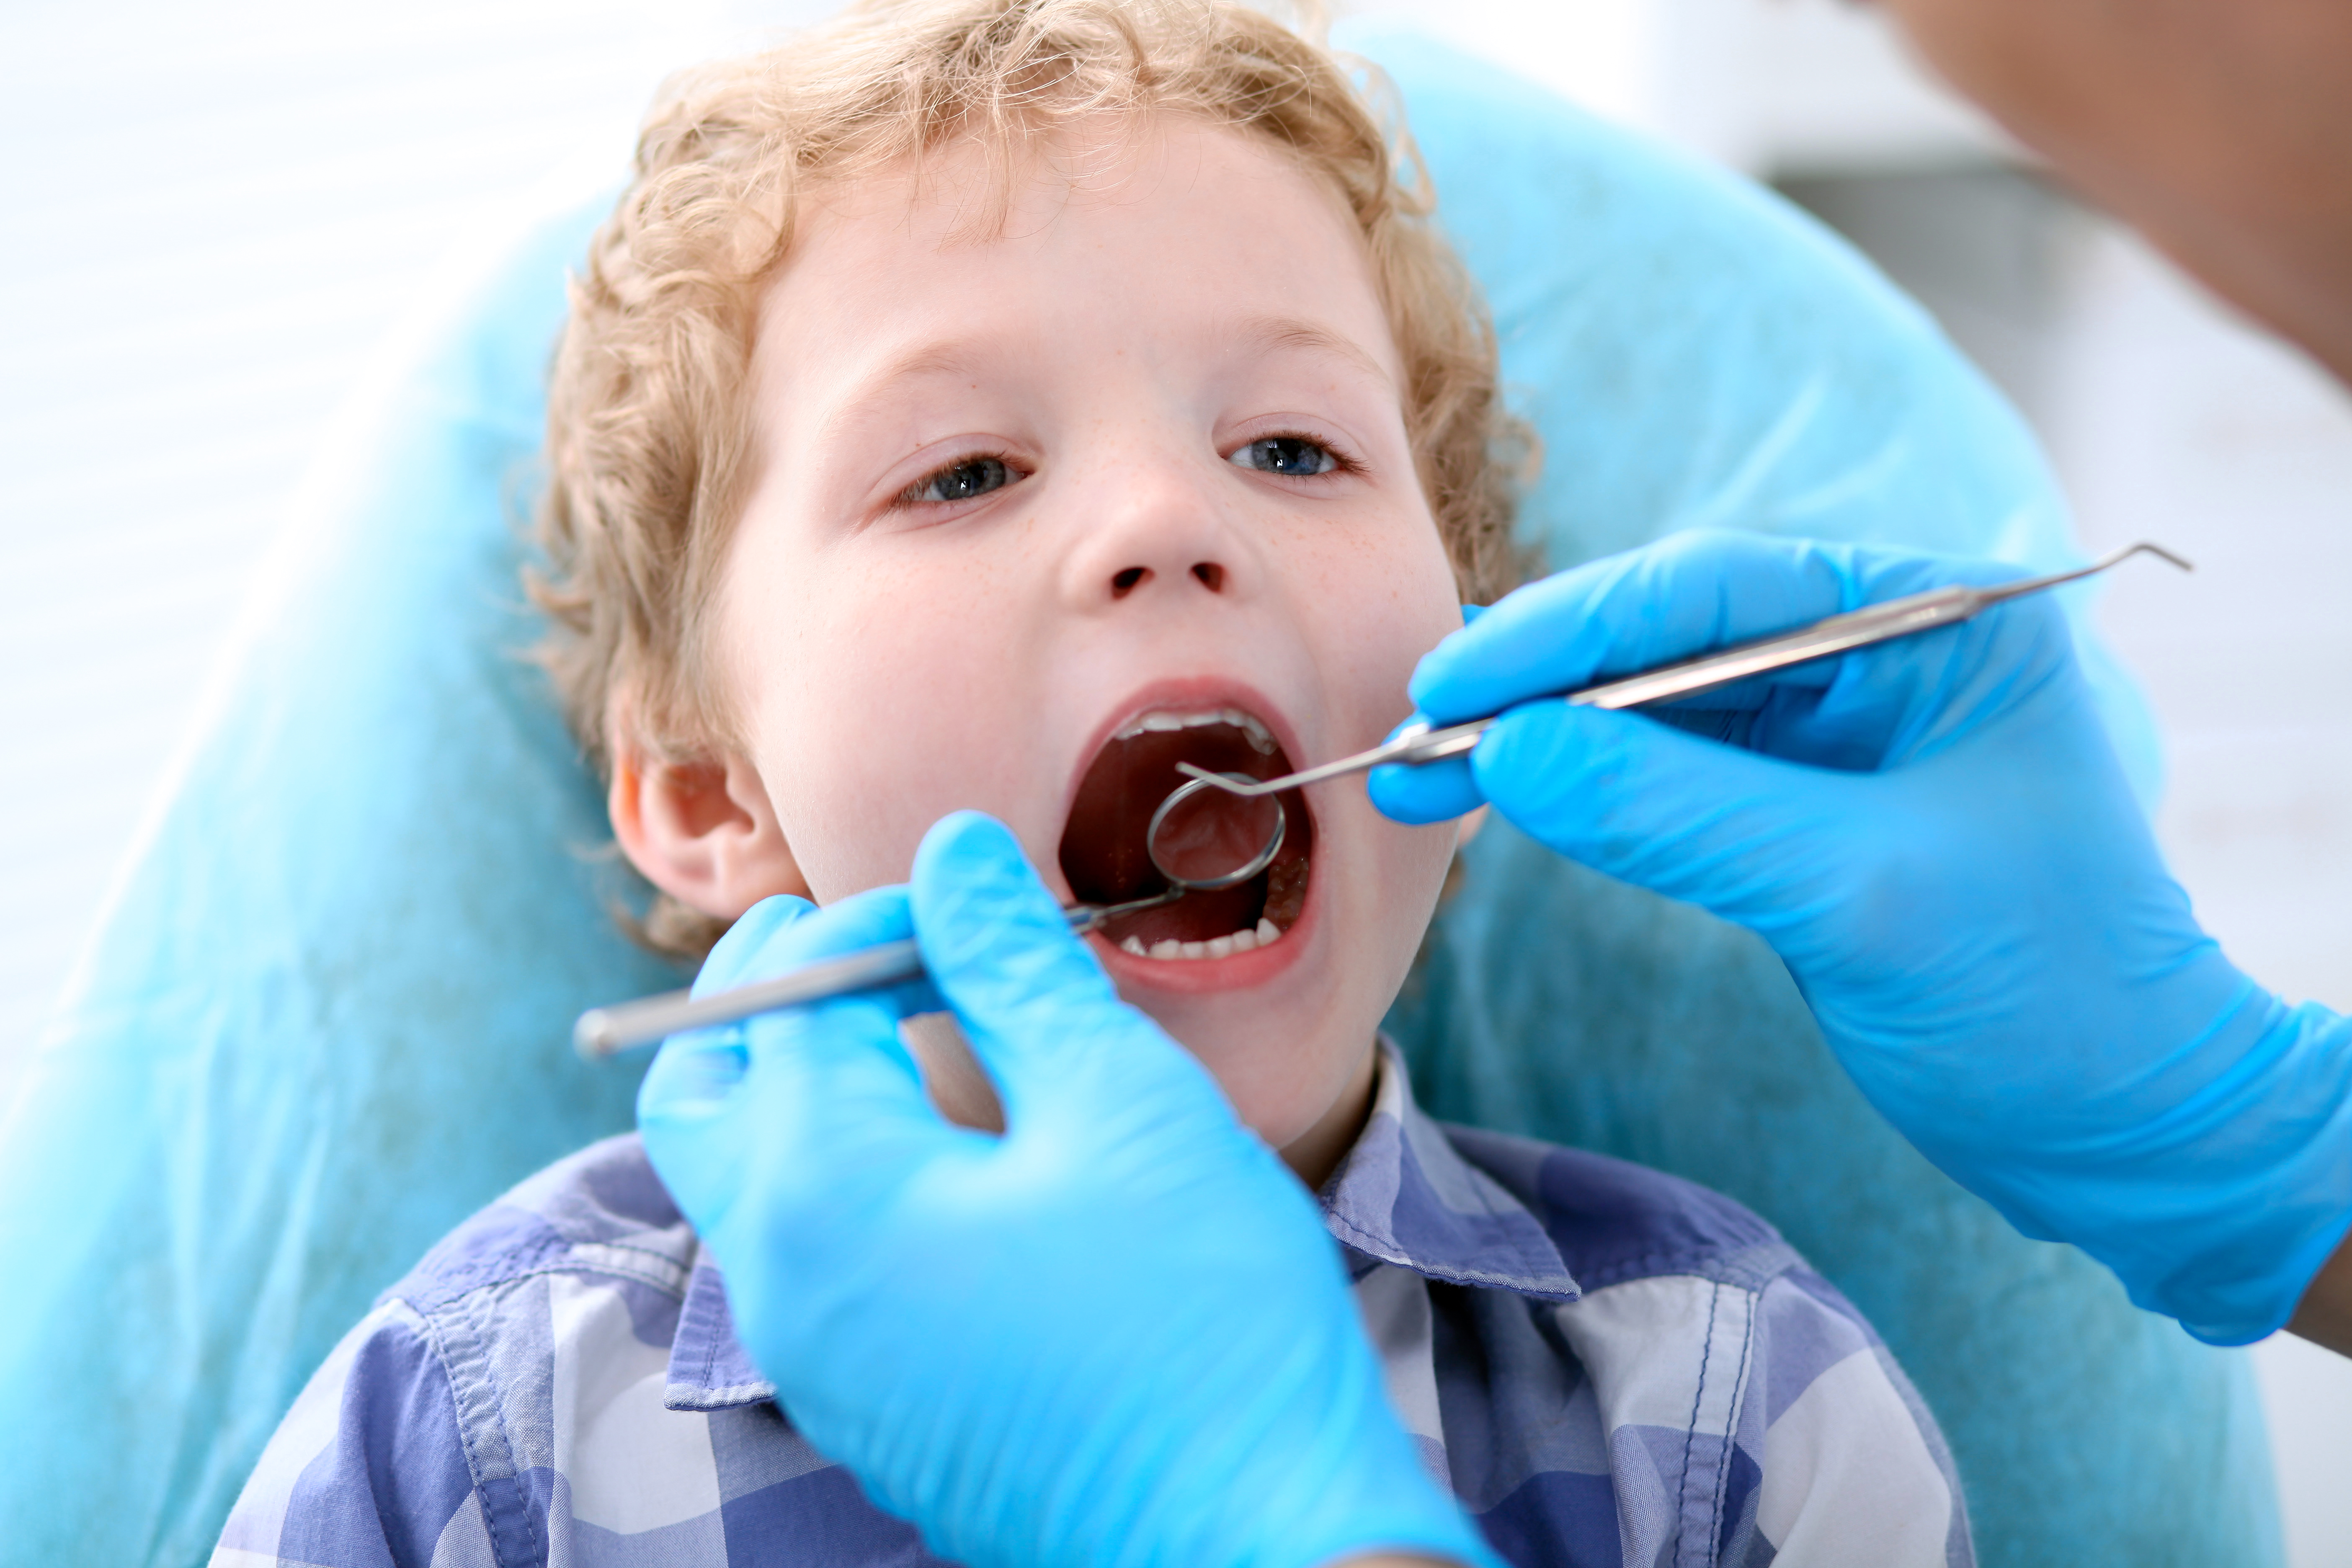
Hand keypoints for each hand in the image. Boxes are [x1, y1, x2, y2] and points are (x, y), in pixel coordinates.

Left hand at [637, 812, 1496, 1567]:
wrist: (1259, 1542)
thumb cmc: (1204, 1322)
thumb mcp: (1119, 1105)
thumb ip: (1013, 969)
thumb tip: (951, 857)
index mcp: (822, 1197)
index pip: (787, 1000)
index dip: (874, 918)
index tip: (969, 901)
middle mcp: (781, 1288)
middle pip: (700, 1091)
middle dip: (767, 992)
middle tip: (875, 939)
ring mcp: (816, 1362)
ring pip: (744, 1178)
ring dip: (801, 1079)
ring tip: (919, 1027)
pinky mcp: (868, 1405)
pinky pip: (802, 1258)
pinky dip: (838, 1168)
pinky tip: (952, 1143)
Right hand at [1372, 530, 2351, 1344]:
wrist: (2129, 1134)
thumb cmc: (2048, 996)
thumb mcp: (1856, 890)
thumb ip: (1678, 812)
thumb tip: (1511, 756)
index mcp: (1934, 619)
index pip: (1716, 591)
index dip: (1571, 629)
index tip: (1458, 683)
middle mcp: (1879, 656)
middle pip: (1670, 640)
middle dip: (1539, 686)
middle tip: (1415, 729)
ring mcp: (1835, 736)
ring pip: (1653, 712)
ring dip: (1540, 744)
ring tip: (1420, 774)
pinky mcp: (1797, 816)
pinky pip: (1667, 782)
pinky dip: (1580, 797)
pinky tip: (1495, 801)